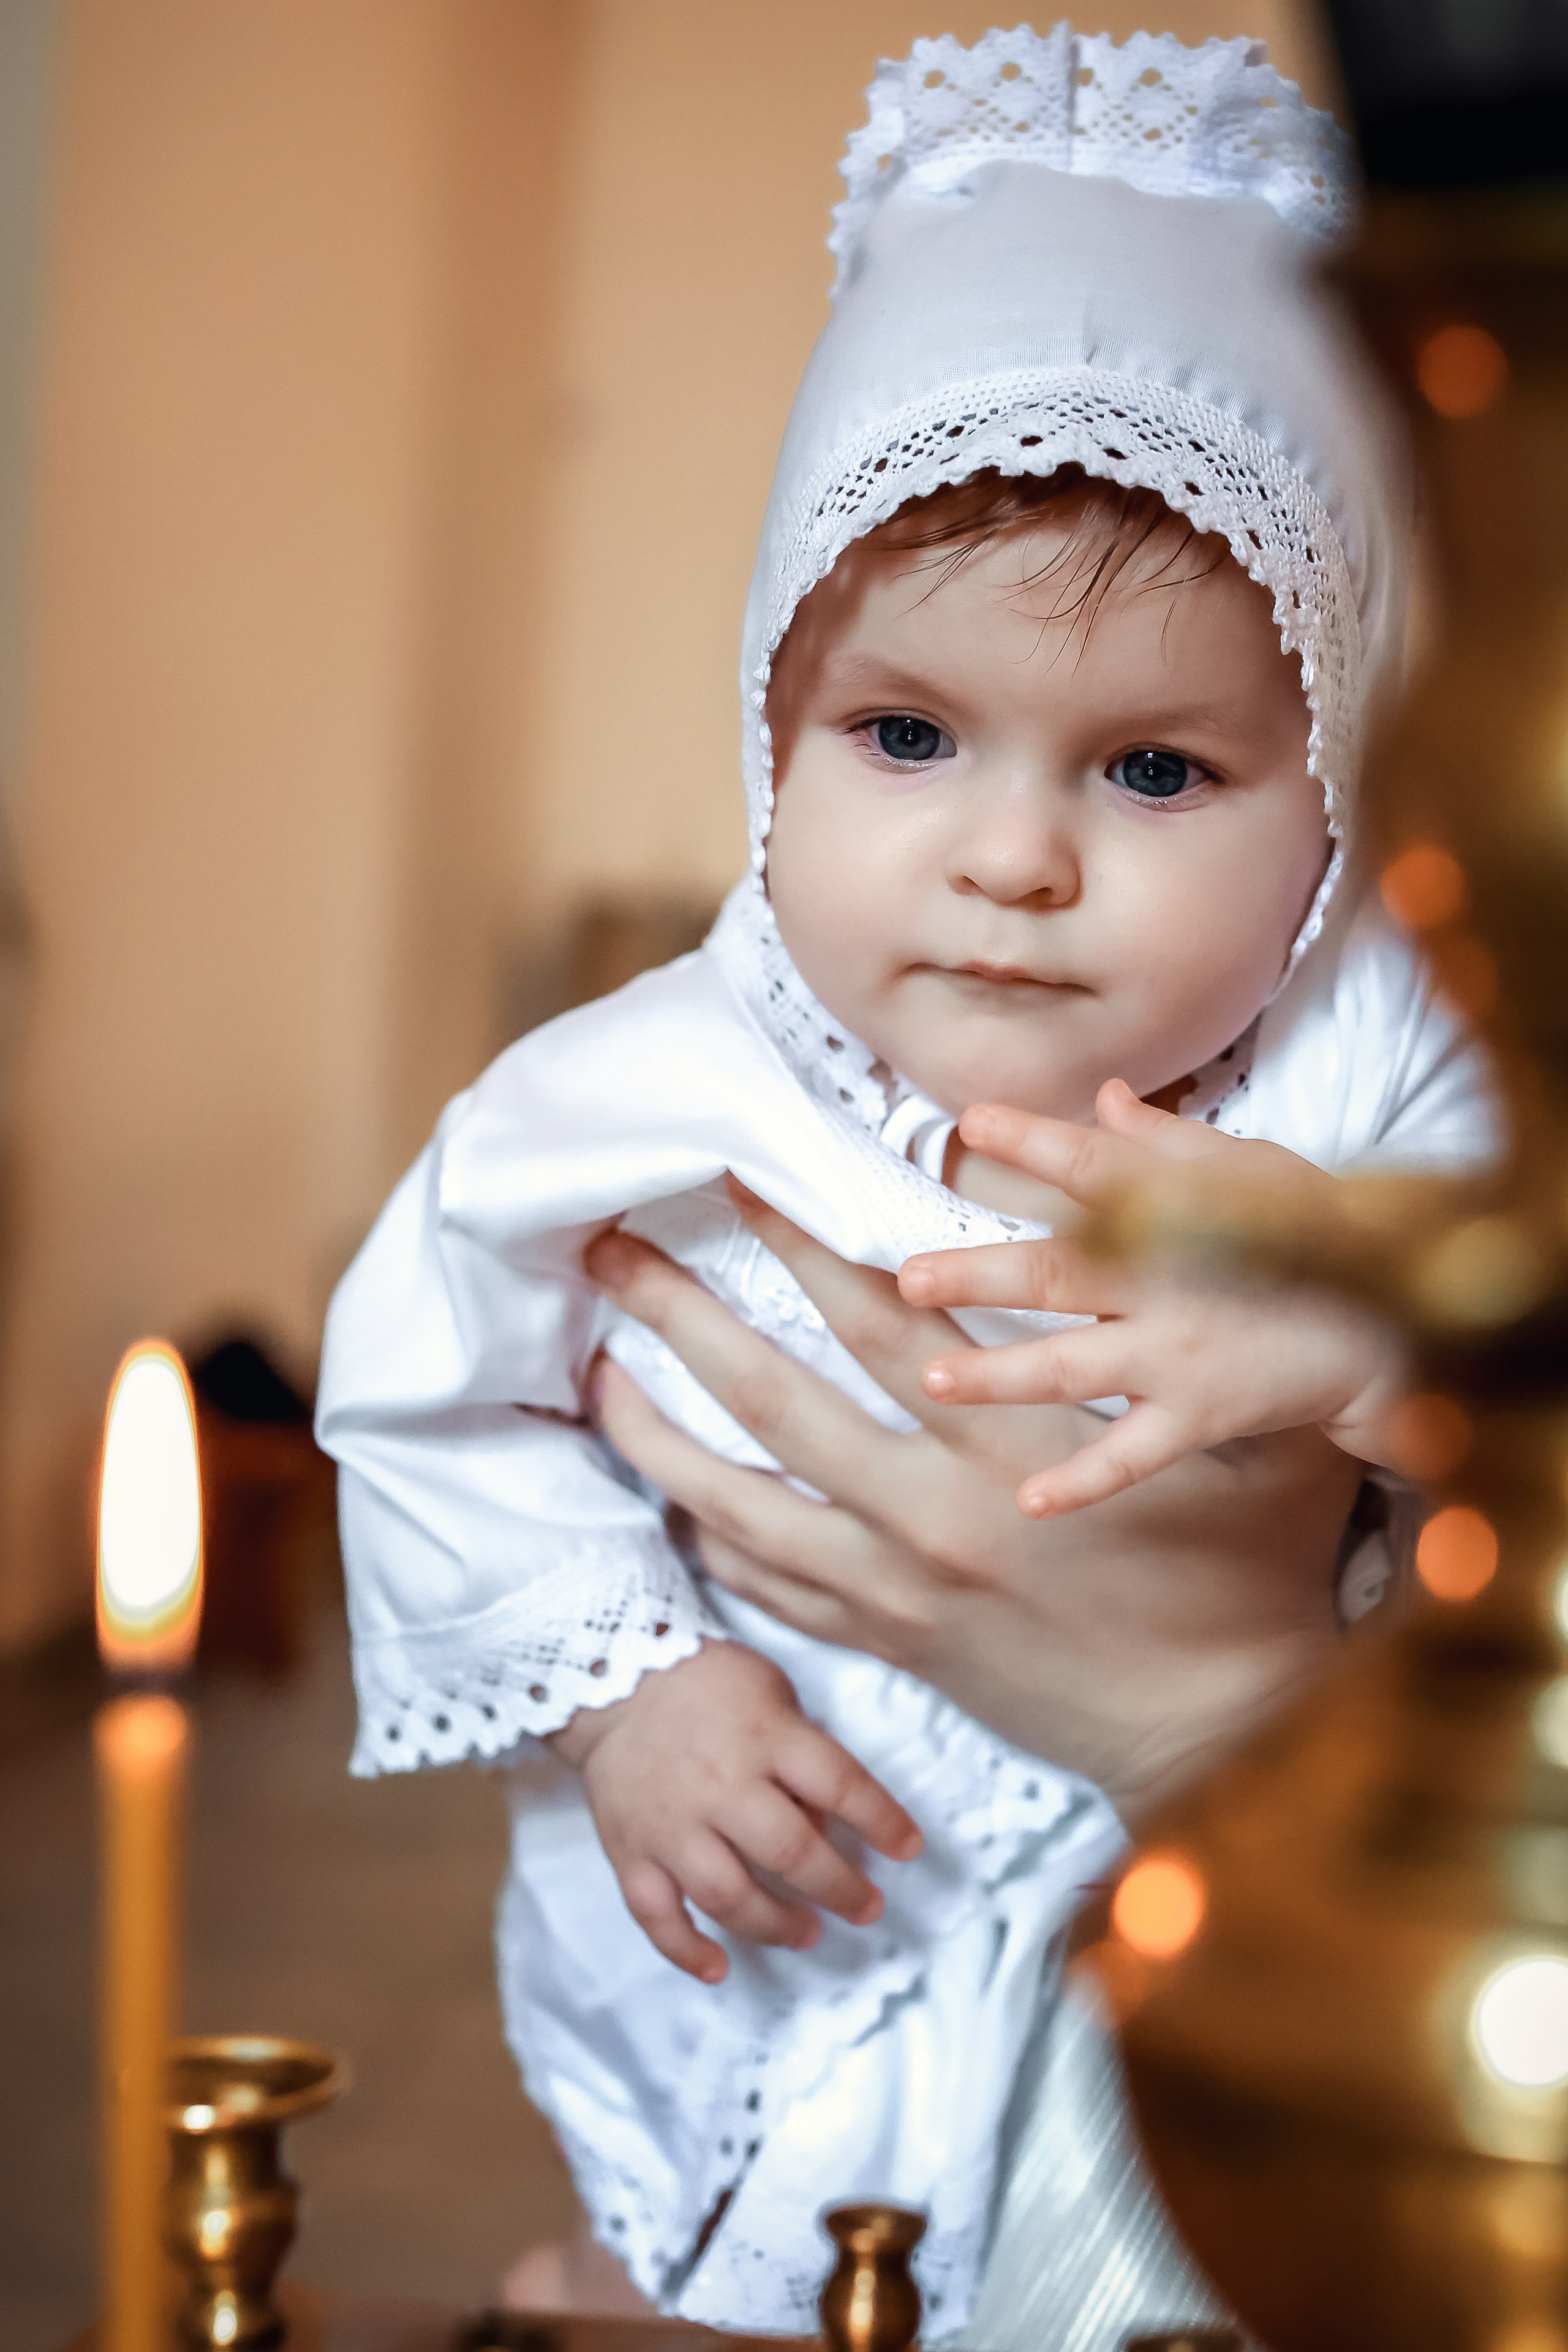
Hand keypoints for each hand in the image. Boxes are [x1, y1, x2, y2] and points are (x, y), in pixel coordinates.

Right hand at [547, 1638, 920, 1983]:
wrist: (610, 1676)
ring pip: (728, 1894)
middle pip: (790, 1852)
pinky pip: (655, 1914)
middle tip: (866, 1909)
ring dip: (774, 1926)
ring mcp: (673, 1825)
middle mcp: (722, 1787)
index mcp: (766, 1738)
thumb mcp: (772, 1693)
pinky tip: (718, 1969)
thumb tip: (827, 1821)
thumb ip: (800, 1751)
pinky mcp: (631, 1851)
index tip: (909, 1849)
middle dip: (838, 1889)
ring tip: (806, 1934)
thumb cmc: (707, 1682)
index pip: (839, 1784)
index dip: (881, 1820)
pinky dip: (685, 1949)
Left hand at [586, 1200, 1360, 1814]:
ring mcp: (896, 1590)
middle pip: (775, 1400)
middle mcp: (932, 1518)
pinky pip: (768, 1587)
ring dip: (658, 1432)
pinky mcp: (887, 1642)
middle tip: (614, 1245)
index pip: (882, 1326)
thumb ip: (1209, 1341)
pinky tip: (664, 1490)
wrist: (1216, 1735)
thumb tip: (1191, 1220)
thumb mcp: (1254, 1445)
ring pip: (739, 1505)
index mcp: (1012, 1454)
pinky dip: (708, 1536)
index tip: (741, 1176)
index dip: (805, 1244)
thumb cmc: (1244, 1580)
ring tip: (593, 1370)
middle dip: (686, 1315)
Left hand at [906, 1080, 1405, 1517]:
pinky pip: (1133, 1456)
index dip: (1034, 1140)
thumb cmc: (1315, 1234)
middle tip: (908, 1276)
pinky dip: (1084, 1482)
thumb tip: (1103, 1094)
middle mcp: (1167, 1281)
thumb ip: (1164, 1142)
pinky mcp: (1201, 1414)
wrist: (1396, 1321)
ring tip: (933, 1376)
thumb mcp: (1249, 1170)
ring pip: (1073, 1366)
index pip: (1094, 1165)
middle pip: (1059, 1274)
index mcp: (1175, 1210)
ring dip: (999, 1374)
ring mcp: (1181, 1353)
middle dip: (979, 1275)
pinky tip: (1028, 1500)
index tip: (969, 1121)